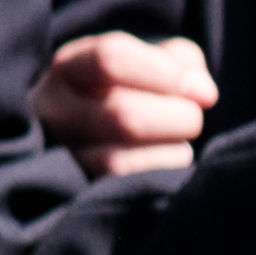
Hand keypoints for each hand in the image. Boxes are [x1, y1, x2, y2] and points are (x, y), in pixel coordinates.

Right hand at [37, 26, 218, 178]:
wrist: (97, 135)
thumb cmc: (134, 90)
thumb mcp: (153, 62)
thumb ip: (182, 63)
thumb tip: (203, 93)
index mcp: (69, 67)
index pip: (111, 59)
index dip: (166, 74)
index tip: (196, 89)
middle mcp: (52, 111)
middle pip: (123, 116)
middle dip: (178, 118)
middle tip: (192, 117)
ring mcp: (59, 158)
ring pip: (120, 162)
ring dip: (171, 150)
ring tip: (177, 141)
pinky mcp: (76, 195)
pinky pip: (128, 191)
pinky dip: (163, 174)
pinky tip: (165, 162)